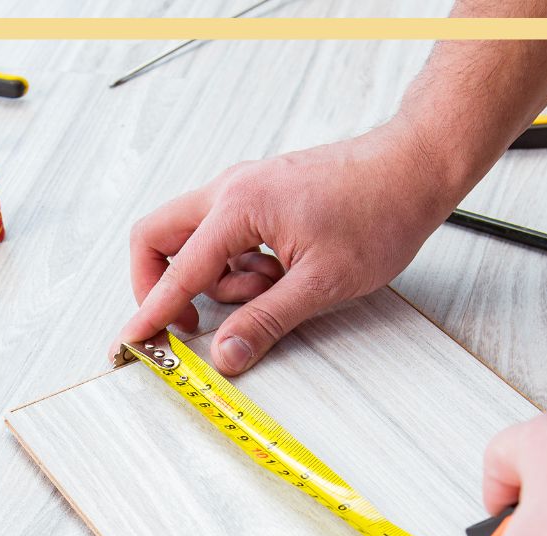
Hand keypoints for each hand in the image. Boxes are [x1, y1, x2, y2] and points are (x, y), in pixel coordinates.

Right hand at [118, 121, 463, 374]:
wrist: (414, 169)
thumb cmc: (379, 212)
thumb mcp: (321, 283)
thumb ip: (265, 321)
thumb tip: (225, 355)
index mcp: (238, 207)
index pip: (177, 271)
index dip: (150, 313)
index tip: (132, 342)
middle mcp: (230, 190)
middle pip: (158, 238)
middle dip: (160, 285)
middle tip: (185, 322)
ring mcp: (243, 190)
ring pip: (193, 241)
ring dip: (217, 279)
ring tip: (270, 290)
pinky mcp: (259, 196)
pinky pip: (223, 236)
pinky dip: (238, 265)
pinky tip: (280, 274)